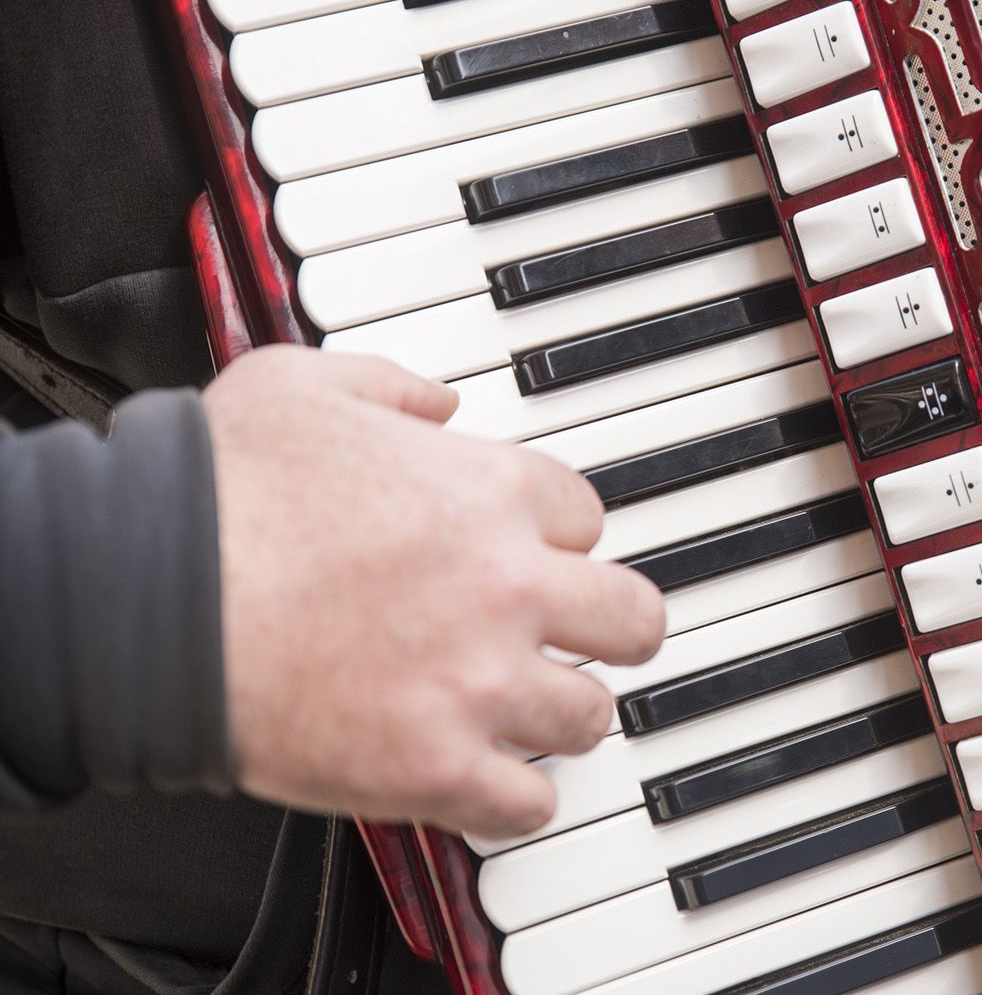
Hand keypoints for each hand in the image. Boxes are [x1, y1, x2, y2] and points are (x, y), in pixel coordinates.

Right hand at [205, 345, 664, 839]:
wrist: (145, 598)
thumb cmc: (214, 492)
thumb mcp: (303, 383)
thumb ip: (390, 386)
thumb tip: (437, 404)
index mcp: (491, 491)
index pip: (587, 516)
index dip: (558, 537)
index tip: (535, 553)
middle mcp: (508, 586)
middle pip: (631, 617)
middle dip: (609, 625)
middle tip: (582, 635)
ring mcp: (480, 682)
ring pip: (589, 716)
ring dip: (560, 714)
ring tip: (524, 711)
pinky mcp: (435, 767)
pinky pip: (528, 805)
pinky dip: (513, 799)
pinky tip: (488, 781)